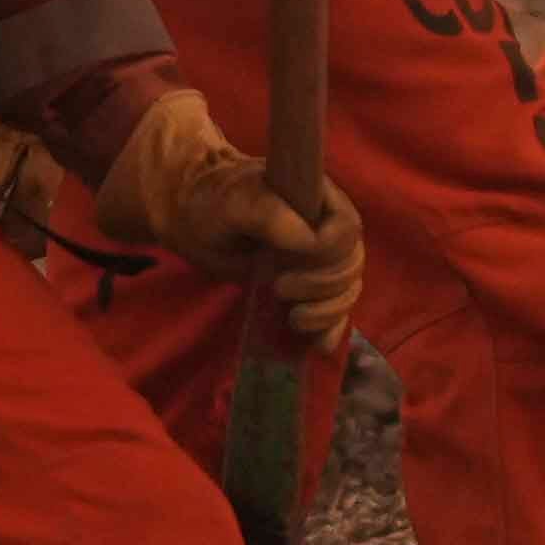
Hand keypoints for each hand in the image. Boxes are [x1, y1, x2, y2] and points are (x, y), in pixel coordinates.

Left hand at [108, 88, 364, 346]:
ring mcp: (319, 260)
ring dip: (327, 311)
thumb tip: (309, 242)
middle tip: (280, 289)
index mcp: (318, 198)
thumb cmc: (212, 202)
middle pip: (351, 263)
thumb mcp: (233, 201)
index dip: (330, 251)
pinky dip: (332, 329)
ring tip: (293, 319)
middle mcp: (327, 228)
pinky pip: (334, 310)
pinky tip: (319, 346)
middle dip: (323, 286)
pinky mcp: (308, 288)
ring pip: (347, 289)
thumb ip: (268, 213)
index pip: (348, 227)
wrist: (192, 219)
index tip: (288, 263)